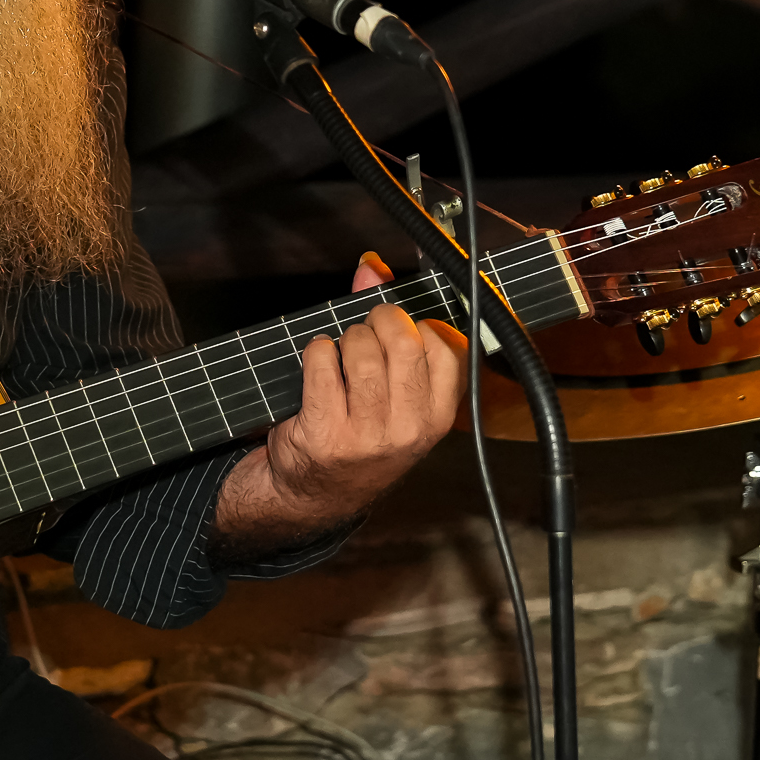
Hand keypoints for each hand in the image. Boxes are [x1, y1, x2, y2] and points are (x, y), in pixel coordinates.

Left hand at [213, 254, 463, 556]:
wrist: (316, 493)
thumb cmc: (360, 435)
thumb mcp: (393, 394)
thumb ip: (388, 325)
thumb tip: (371, 265)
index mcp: (438, 418)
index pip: (443, 345)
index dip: (415, 326)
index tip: (397, 333)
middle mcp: (409, 428)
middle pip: (403, 341)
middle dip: (377, 322)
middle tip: (363, 333)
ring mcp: (368, 434)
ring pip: (361, 350)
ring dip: (345, 338)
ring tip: (339, 353)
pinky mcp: (326, 432)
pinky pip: (322, 361)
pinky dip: (316, 351)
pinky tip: (318, 364)